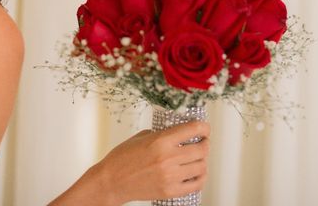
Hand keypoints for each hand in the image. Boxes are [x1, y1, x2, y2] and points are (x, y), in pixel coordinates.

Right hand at [96, 120, 210, 203]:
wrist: (111, 181)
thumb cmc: (122, 158)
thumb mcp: (142, 137)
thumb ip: (163, 133)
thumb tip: (180, 132)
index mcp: (161, 141)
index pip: (194, 129)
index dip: (204, 127)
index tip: (204, 128)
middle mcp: (168, 158)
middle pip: (202, 149)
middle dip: (205, 143)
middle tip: (203, 142)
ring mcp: (170, 176)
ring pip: (202, 167)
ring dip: (203, 161)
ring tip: (198, 158)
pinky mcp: (170, 191)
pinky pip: (196, 184)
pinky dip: (200, 178)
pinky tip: (196, 173)